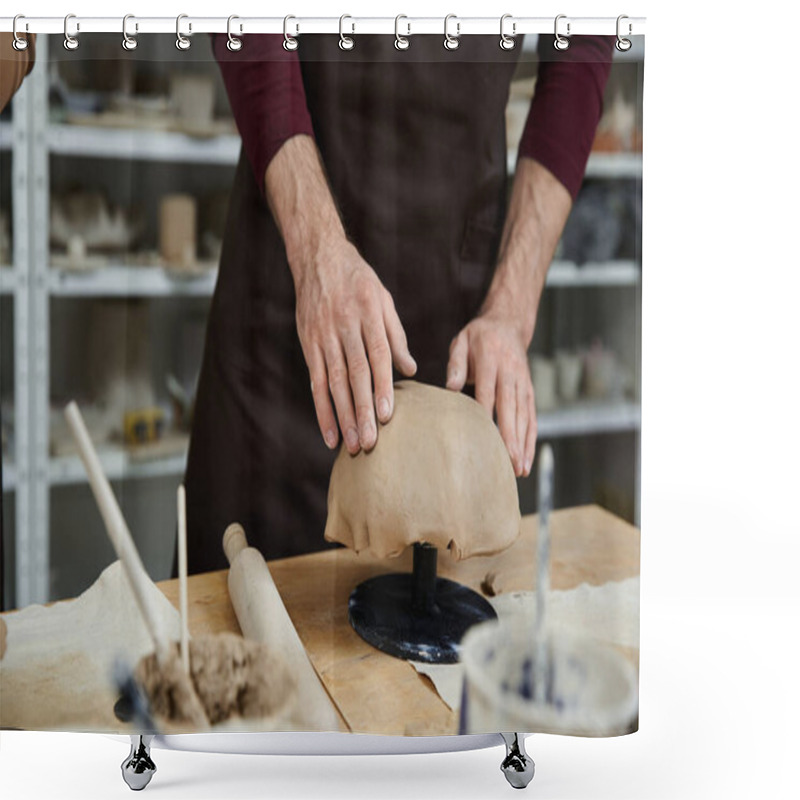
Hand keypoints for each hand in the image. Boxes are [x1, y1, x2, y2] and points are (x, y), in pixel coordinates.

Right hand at [294, 237, 416, 453]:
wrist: (318, 258)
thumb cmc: (358, 281)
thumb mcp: (383, 300)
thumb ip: (396, 335)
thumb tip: (411, 370)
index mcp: (368, 313)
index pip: (377, 356)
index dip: (383, 386)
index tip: (388, 415)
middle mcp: (344, 326)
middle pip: (354, 375)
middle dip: (363, 411)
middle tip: (370, 442)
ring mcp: (322, 336)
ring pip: (333, 382)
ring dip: (343, 416)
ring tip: (352, 444)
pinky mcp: (308, 344)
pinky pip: (315, 381)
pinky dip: (322, 409)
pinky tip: (329, 433)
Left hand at [446, 313, 535, 476]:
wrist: (508, 324)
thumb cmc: (477, 337)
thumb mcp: (461, 341)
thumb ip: (455, 364)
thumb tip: (450, 388)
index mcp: (490, 359)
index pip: (488, 391)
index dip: (487, 415)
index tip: (484, 438)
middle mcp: (511, 372)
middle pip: (510, 408)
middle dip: (511, 437)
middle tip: (509, 462)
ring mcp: (523, 382)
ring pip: (525, 416)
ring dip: (523, 443)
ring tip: (520, 469)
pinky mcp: (530, 390)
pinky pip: (532, 416)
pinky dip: (530, 438)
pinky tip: (527, 458)